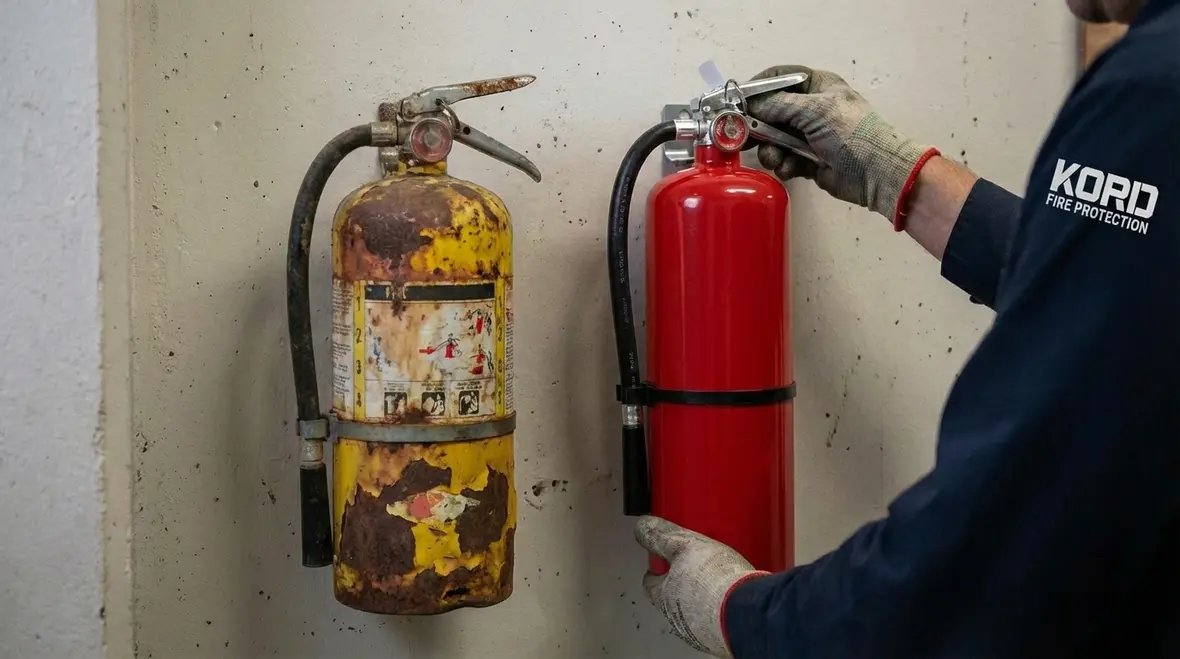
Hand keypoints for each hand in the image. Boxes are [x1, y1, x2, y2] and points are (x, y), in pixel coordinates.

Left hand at [636, 516, 768, 656]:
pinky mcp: (721, 638)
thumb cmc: (714, 579)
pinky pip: (714, 623)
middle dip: (678, 586)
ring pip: (692, 613)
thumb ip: (660, 536)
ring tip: (714, 584)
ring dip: (699, 600)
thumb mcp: (684, 545)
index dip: (654, 571)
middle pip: (670, 600)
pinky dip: (717, 612)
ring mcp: (699, 632)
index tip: (659, 563)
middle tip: (691, 570)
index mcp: (664, 596)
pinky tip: (730, 600)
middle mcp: (677, 619)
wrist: (748, 611)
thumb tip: (642, 528)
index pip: (649, 584)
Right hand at [746, 64, 936, 222]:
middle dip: (758, 126)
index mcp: (817, 86)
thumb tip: (750, 104)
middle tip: (741, 138)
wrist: (877, 173)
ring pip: (774, 139)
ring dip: (771, 150)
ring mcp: (809, 135)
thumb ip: (778, 105)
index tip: (737, 102)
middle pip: (771, 111)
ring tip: (775, 159)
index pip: (780, 78)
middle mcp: (811, 108)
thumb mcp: (815, 111)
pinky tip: (789, 169)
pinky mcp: (808, 159)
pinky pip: (784, 159)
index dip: (757, 88)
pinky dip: (784, 165)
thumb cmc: (851, 133)